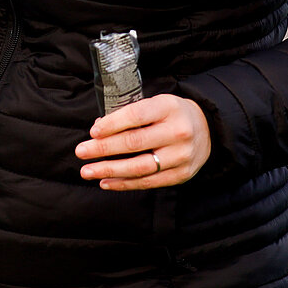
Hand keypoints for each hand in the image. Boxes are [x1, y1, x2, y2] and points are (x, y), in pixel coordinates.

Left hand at [76, 94, 210, 189]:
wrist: (207, 128)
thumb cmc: (171, 114)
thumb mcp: (155, 103)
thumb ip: (130, 114)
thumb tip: (98, 128)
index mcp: (168, 108)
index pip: (136, 115)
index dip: (112, 124)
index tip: (92, 132)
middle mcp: (178, 131)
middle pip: (134, 142)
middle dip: (103, 149)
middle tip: (81, 152)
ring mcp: (181, 155)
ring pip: (139, 167)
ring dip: (109, 170)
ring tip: (88, 171)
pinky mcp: (182, 174)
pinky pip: (148, 182)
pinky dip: (124, 184)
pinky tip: (106, 182)